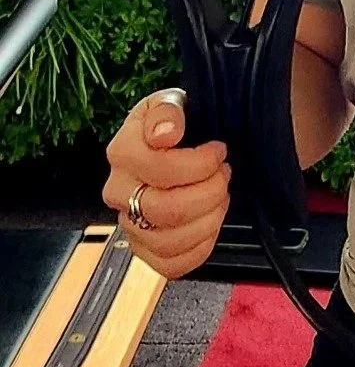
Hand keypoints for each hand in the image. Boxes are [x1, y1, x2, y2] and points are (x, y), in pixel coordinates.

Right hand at [102, 88, 231, 280]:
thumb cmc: (173, 123)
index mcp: (122, 152)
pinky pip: (169, 265)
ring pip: (169, 241)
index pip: (159, 169)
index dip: (200, 163)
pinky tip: (210, 224)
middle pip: (166, 210)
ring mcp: (128, 223)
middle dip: (209, 192)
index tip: (218, 151)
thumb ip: (167, 111)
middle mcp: (118, 191)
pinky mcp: (143, 248)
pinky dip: (198, 249)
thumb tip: (165, 133)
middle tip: (224, 175)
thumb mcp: (170, 102)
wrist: (167, 142)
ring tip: (220, 197)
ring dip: (208, 219)